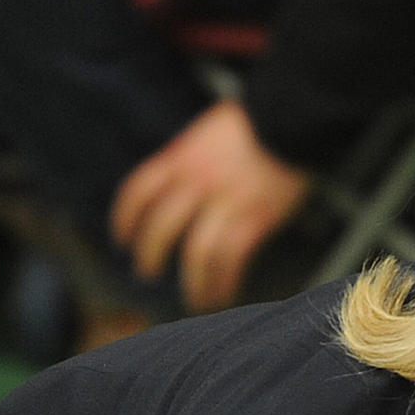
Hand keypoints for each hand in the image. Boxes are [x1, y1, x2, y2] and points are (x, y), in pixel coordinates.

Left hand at [109, 101, 308, 310]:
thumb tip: (176, 190)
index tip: (122, 240)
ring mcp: (226, 201)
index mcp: (180, 156)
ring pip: (196, 252)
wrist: (292, 115)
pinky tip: (223, 294)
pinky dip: (225, 282)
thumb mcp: (208, 132)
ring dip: (192, 282)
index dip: (124, 221)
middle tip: (148, 272)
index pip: (138, 192)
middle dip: (149, 256)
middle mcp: (197, 181)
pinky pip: (232, 259)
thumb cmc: (255, 123)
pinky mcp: (255, 218)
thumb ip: (188, 159)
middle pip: (160, 228)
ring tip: (193, 299)